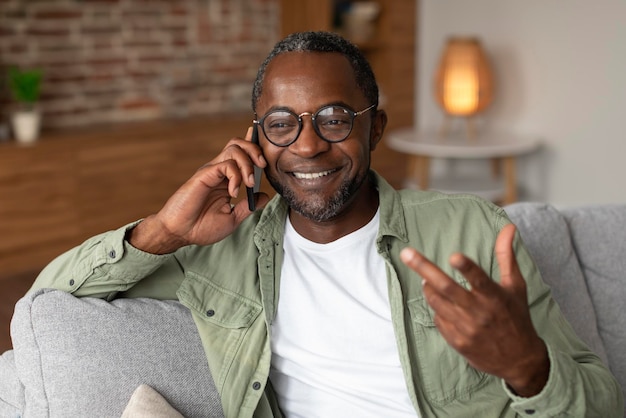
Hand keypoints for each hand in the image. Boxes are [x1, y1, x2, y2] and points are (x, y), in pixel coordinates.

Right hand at [128, 127, 269, 253]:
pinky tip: (233, 193)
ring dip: (248, 163)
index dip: (254, 147)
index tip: (266, 148)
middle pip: (239, 145)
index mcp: (226, 180)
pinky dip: (236, 176)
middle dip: (255, 149)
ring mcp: (212, 171)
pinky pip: (226, 164)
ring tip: (250, 183)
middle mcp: (219, 172)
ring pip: (234, 149)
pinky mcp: (205, 174)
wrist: (181, 233)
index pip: (241, 156)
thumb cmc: (201, 228)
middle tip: (263, 165)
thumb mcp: (232, 219)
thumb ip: (248, 207)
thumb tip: (264, 196)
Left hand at [400, 224, 549, 396]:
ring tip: (429, 280)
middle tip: (406, 253)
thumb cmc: (516, 317)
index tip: (454, 256)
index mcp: (495, 297)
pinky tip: (446, 307)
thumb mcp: (515, 286)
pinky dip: (438, 308)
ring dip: (428, 287)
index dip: (467, 268)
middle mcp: (479, 313)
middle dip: (424, 268)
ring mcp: (466, 329)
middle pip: (446, 288)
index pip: (479, 279)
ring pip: (436, 301)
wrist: (519, 360)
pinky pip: (438, 318)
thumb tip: (508, 227)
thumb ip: (506, 256)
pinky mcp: (457, 341)